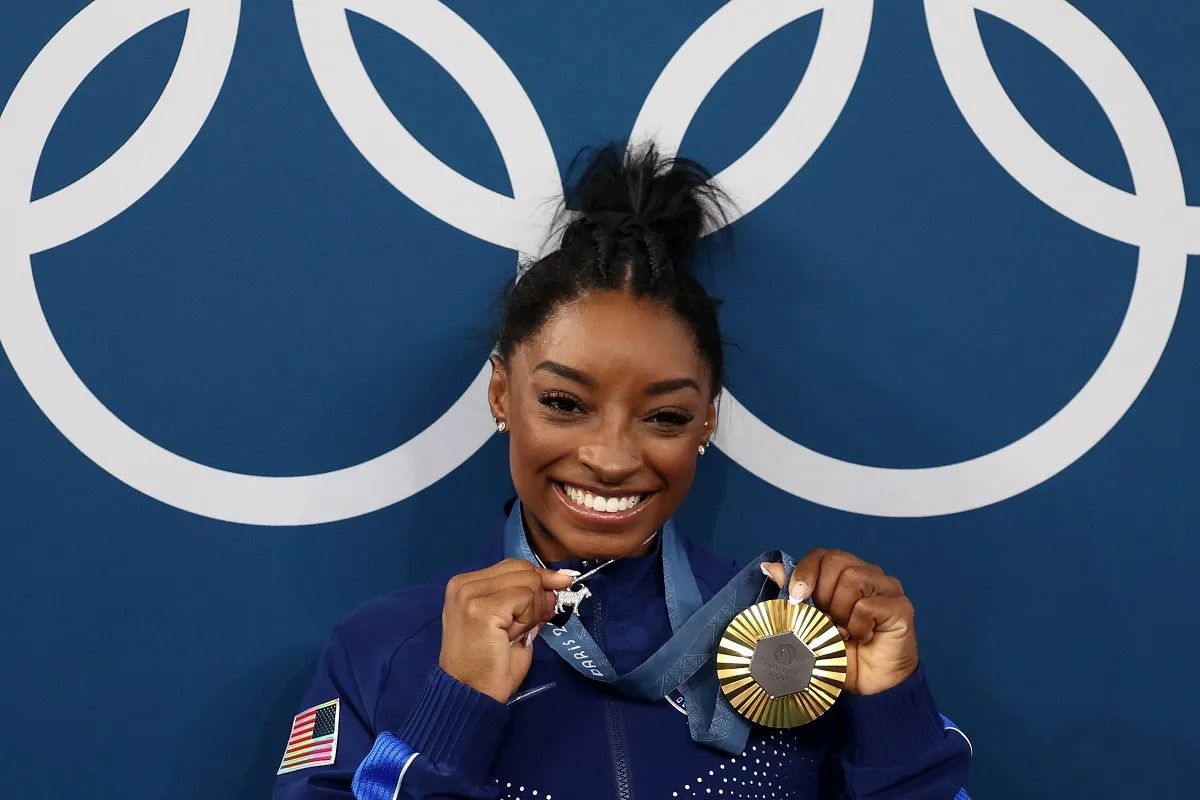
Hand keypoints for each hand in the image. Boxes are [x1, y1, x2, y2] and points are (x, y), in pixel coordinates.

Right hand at [439, 559, 576, 702]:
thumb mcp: (513, 625)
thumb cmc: (490, 667)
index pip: (513, 565)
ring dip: (533, 609)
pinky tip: (514, 634)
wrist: (470, 696)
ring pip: (527, 581)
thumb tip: (556, 585)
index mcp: (466, 584)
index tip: (561, 584)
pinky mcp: (481, 608)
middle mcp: (464, 584)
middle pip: (522, 568)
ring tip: (515, 632)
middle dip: (539, 594)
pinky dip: (529, 616)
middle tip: (531, 623)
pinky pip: (525, 597)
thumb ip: (529, 602)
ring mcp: (470, 594)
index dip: (540, 576)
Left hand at [762, 549, 917, 695]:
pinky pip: (867, 606)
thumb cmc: (840, 654)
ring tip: (845, 632)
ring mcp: (889, 588)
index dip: (805, 572)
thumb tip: (769, 567)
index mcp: (847, 574)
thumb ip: (794, 593)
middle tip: (827, 621)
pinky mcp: (902, 607)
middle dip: (823, 594)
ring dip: (840, 611)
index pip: (822, 555)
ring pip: (853, 578)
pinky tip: (862, 638)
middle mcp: (870, 575)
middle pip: (836, 560)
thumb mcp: (809, 623)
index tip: (796, 598)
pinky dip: (857, 627)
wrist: (870, 688)